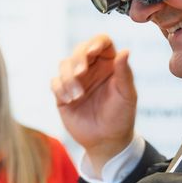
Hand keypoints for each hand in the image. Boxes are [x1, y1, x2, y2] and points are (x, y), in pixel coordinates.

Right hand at [50, 33, 136, 170]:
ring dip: (68, 77)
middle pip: (79, 49)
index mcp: (109, 63)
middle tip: (81, 73)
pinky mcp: (63, 93)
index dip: (95, 43)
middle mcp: (91, 68)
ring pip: (64, 64)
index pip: (101, 42)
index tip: (93, 52)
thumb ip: (124, 73)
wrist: (106, 140)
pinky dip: (60, 88)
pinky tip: (70, 101)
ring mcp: (76, 80)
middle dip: (77, 59)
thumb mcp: (127, 95)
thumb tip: (125, 51)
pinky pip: (55, 82)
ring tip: (77, 95)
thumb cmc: (121, 116)